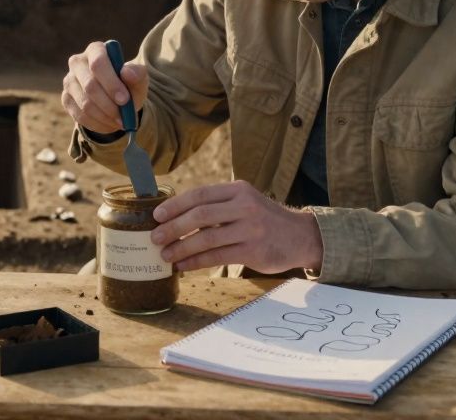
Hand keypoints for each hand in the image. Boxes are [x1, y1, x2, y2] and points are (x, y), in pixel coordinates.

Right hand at [61, 41, 148, 134]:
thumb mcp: (138, 78)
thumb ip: (137, 73)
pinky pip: (80, 115)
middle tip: (124, 118)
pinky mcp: (65, 98)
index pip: (98, 63)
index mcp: (96, 50)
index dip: (111, 83)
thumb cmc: (128, 83)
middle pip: (89, 85)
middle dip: (109, 105)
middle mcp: (77, 62)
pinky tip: (109, 124)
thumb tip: (127, 73)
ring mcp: (69, 80)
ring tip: (120, 122)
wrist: (117, 98)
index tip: (124, 100)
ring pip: (85, 103)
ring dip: (105, 117)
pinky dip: (97, 124)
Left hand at [150, 180, 323, 272]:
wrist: (300, 236)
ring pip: (207, 238)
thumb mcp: (245, 202)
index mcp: (238, 190)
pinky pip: (217, 256)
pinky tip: (183, 266)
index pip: (200, 194)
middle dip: (173, 227)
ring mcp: (250, 229)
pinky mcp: (253, 251)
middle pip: (200, 215)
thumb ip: (218, 205)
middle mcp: (244, 206)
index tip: (157, 215)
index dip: (175, 205)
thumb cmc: (264, 219)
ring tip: (165, 255)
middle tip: (155, 237)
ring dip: (181, 247)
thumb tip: (177, 216)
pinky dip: (196, 262)